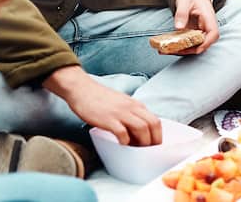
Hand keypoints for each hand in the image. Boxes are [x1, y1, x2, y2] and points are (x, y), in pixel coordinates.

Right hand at [44, 65, 161, 145]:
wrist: (82, 89)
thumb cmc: (100, 98)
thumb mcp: (122, 103)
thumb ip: (131, 114)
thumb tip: (138, 132)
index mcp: (136, 105)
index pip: (155, 121)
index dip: (158, 136)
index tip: (154, 146)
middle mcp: (131, 108)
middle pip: (153, 125)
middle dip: (154, 141)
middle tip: (148, 152)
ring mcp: (120, 113)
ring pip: (142, 129)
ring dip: (142, 143)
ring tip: (136, 151)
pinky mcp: (108, 119)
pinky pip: (122, 132)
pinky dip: (125, 142)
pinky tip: (121, 145)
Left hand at [172, 0, 218, 53]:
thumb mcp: (184, 1)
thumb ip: (182, 13)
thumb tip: (179, 27)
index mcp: (208, 18)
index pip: (213, 33)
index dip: (206, 43)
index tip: (196, 48)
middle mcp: (206, 27)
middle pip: (204, 43)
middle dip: (190, 50)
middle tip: (174, 51)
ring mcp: (200, 31)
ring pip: (196, 45)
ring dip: (183, 50)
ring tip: (167, 51)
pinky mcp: (194, 34)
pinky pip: (189, 43)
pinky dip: (180, 47)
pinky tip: (167, 48)